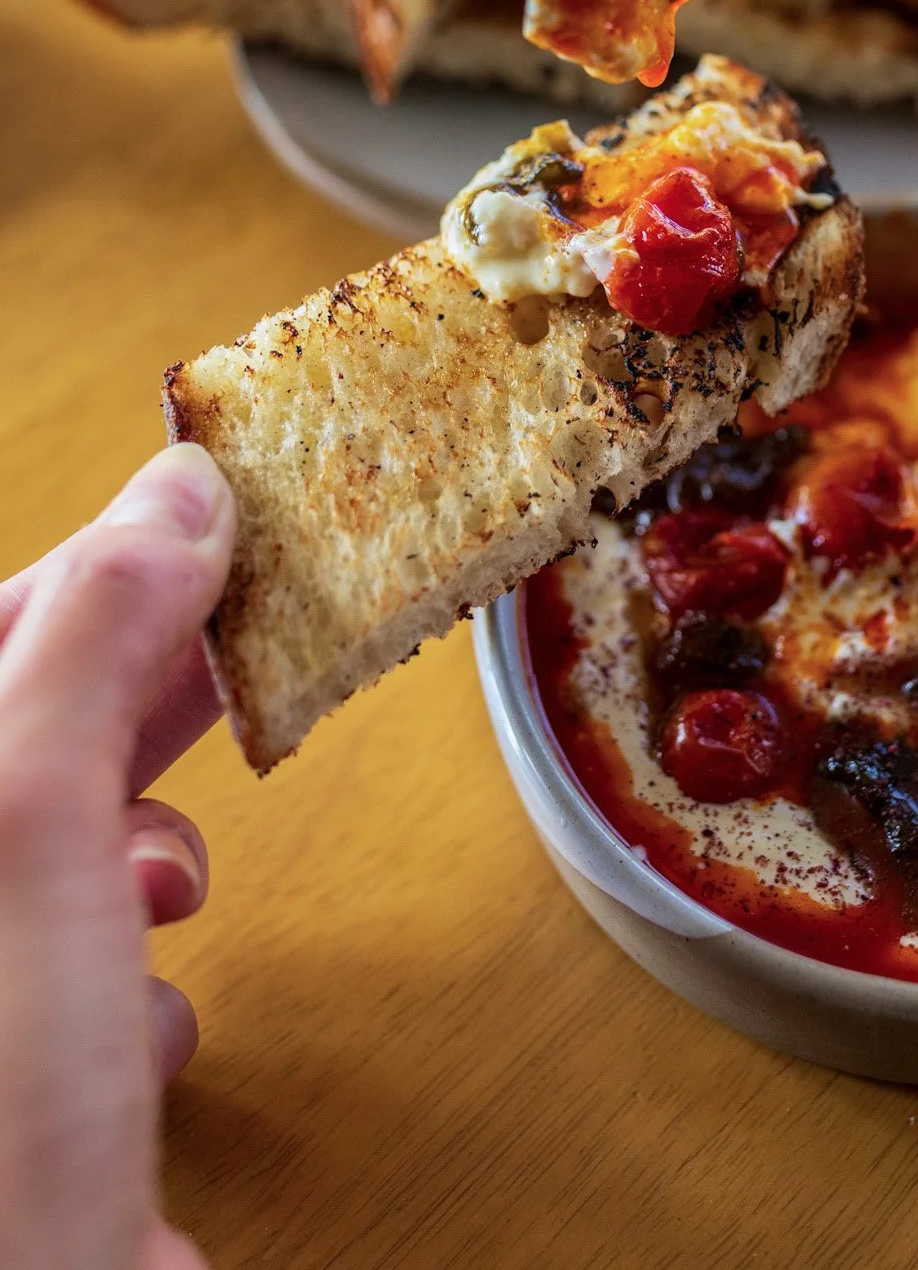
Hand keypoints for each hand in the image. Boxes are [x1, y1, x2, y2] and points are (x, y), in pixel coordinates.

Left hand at [0, 444, 234, 1269]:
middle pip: (40, 721)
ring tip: (168, 885)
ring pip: (76, 843)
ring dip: (144, 851)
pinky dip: (139, 980)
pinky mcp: (23, 1069)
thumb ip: (91, 642)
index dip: (107, 560)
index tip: (224, 518)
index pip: (0, 621)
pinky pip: (92, 966)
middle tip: (244, 653)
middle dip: (141, 697)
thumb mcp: (30, 823)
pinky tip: (141, 1026)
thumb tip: (175, 498)